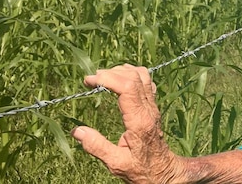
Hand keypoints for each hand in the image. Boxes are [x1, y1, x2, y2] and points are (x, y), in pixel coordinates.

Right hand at [71, 64, 185, 182]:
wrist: (163, 170)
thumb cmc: (141, 169)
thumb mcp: (116, 163)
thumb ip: (97, 147)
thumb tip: (77, 131)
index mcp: (139, 121)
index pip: (128, 88)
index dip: (108, 78)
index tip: (90, 80)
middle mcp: (148, 109)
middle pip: (134, 77)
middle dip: (111, 72)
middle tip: (91, 79)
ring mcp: (153, 106)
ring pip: (143, 75)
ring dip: (122, 71)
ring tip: (103, 77)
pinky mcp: (153, 106)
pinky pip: (147, 81)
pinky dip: (132, 75)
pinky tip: (120, 80)